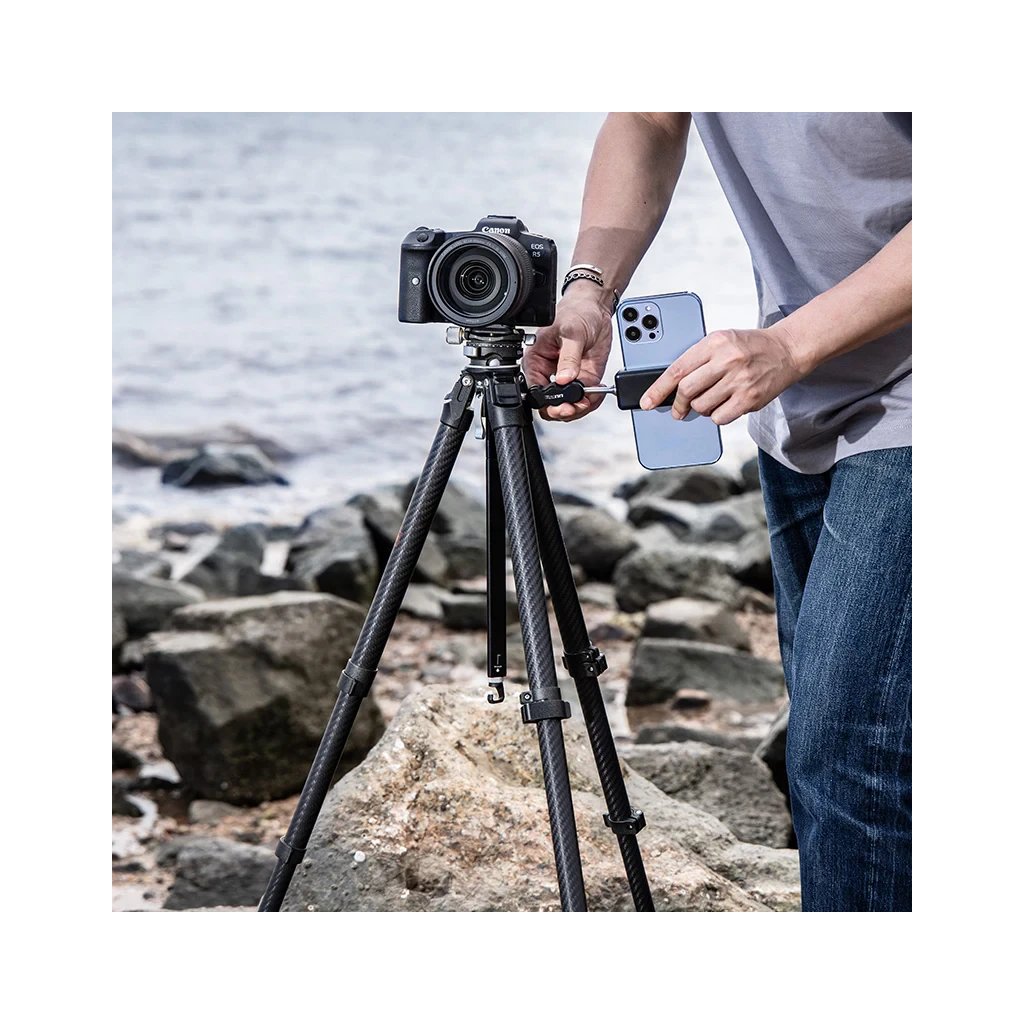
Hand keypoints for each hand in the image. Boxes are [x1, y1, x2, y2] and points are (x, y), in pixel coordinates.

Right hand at [523, 284, 612, 420]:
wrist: (596, 309)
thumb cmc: (576, 312)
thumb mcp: (571, 332)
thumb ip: (568, 358)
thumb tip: (563, 379)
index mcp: (536, 361)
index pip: (535, 390)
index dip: (548, 402)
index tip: (563, 403)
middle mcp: (548, 373)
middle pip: (549, 405)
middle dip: (564, 410)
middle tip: (576, 406)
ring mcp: (567, 379)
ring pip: (566, 406)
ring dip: (579, 408)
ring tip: (589, 399)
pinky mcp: (583, 380)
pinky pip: (584, 400)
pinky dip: (592, 402)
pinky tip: (597, 392)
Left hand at [640, 325, 809, 424]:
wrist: (787, 350)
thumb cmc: (750, 347)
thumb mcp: (722, 341)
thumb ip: (698, 359)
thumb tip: (672, 386)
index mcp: (714, 343)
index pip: (677, 369)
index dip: (658, 389)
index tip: (648, 401)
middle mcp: (727, 360)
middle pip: (686, 390)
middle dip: (678, 404)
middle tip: (678, 408)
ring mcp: (739, 380)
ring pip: (701, 406)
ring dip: (700, 408)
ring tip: (711, 398)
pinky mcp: (749, 399)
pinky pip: (719, 417)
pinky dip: (716, 415)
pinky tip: (724, 405)